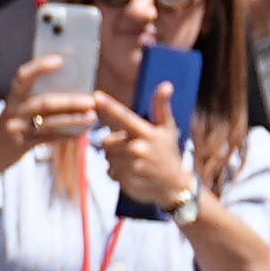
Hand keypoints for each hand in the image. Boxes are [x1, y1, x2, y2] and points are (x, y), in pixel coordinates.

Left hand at [90, 93, 196, 214]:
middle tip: (130, 148)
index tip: (96, 96)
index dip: (109, 107)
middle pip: (107, 141)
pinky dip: (117, 172)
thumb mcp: (168, 129)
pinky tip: (131, 172)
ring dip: (116, 159)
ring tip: (134, 161)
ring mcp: (131, 165)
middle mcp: (138, 147)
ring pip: (108, 157)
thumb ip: (162, 107)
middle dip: (114, 144)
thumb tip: (166, 85)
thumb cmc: (167, 153)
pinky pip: (110, 172)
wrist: (173, 185)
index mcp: (147, 132)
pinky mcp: (126, 180)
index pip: (125, 117)